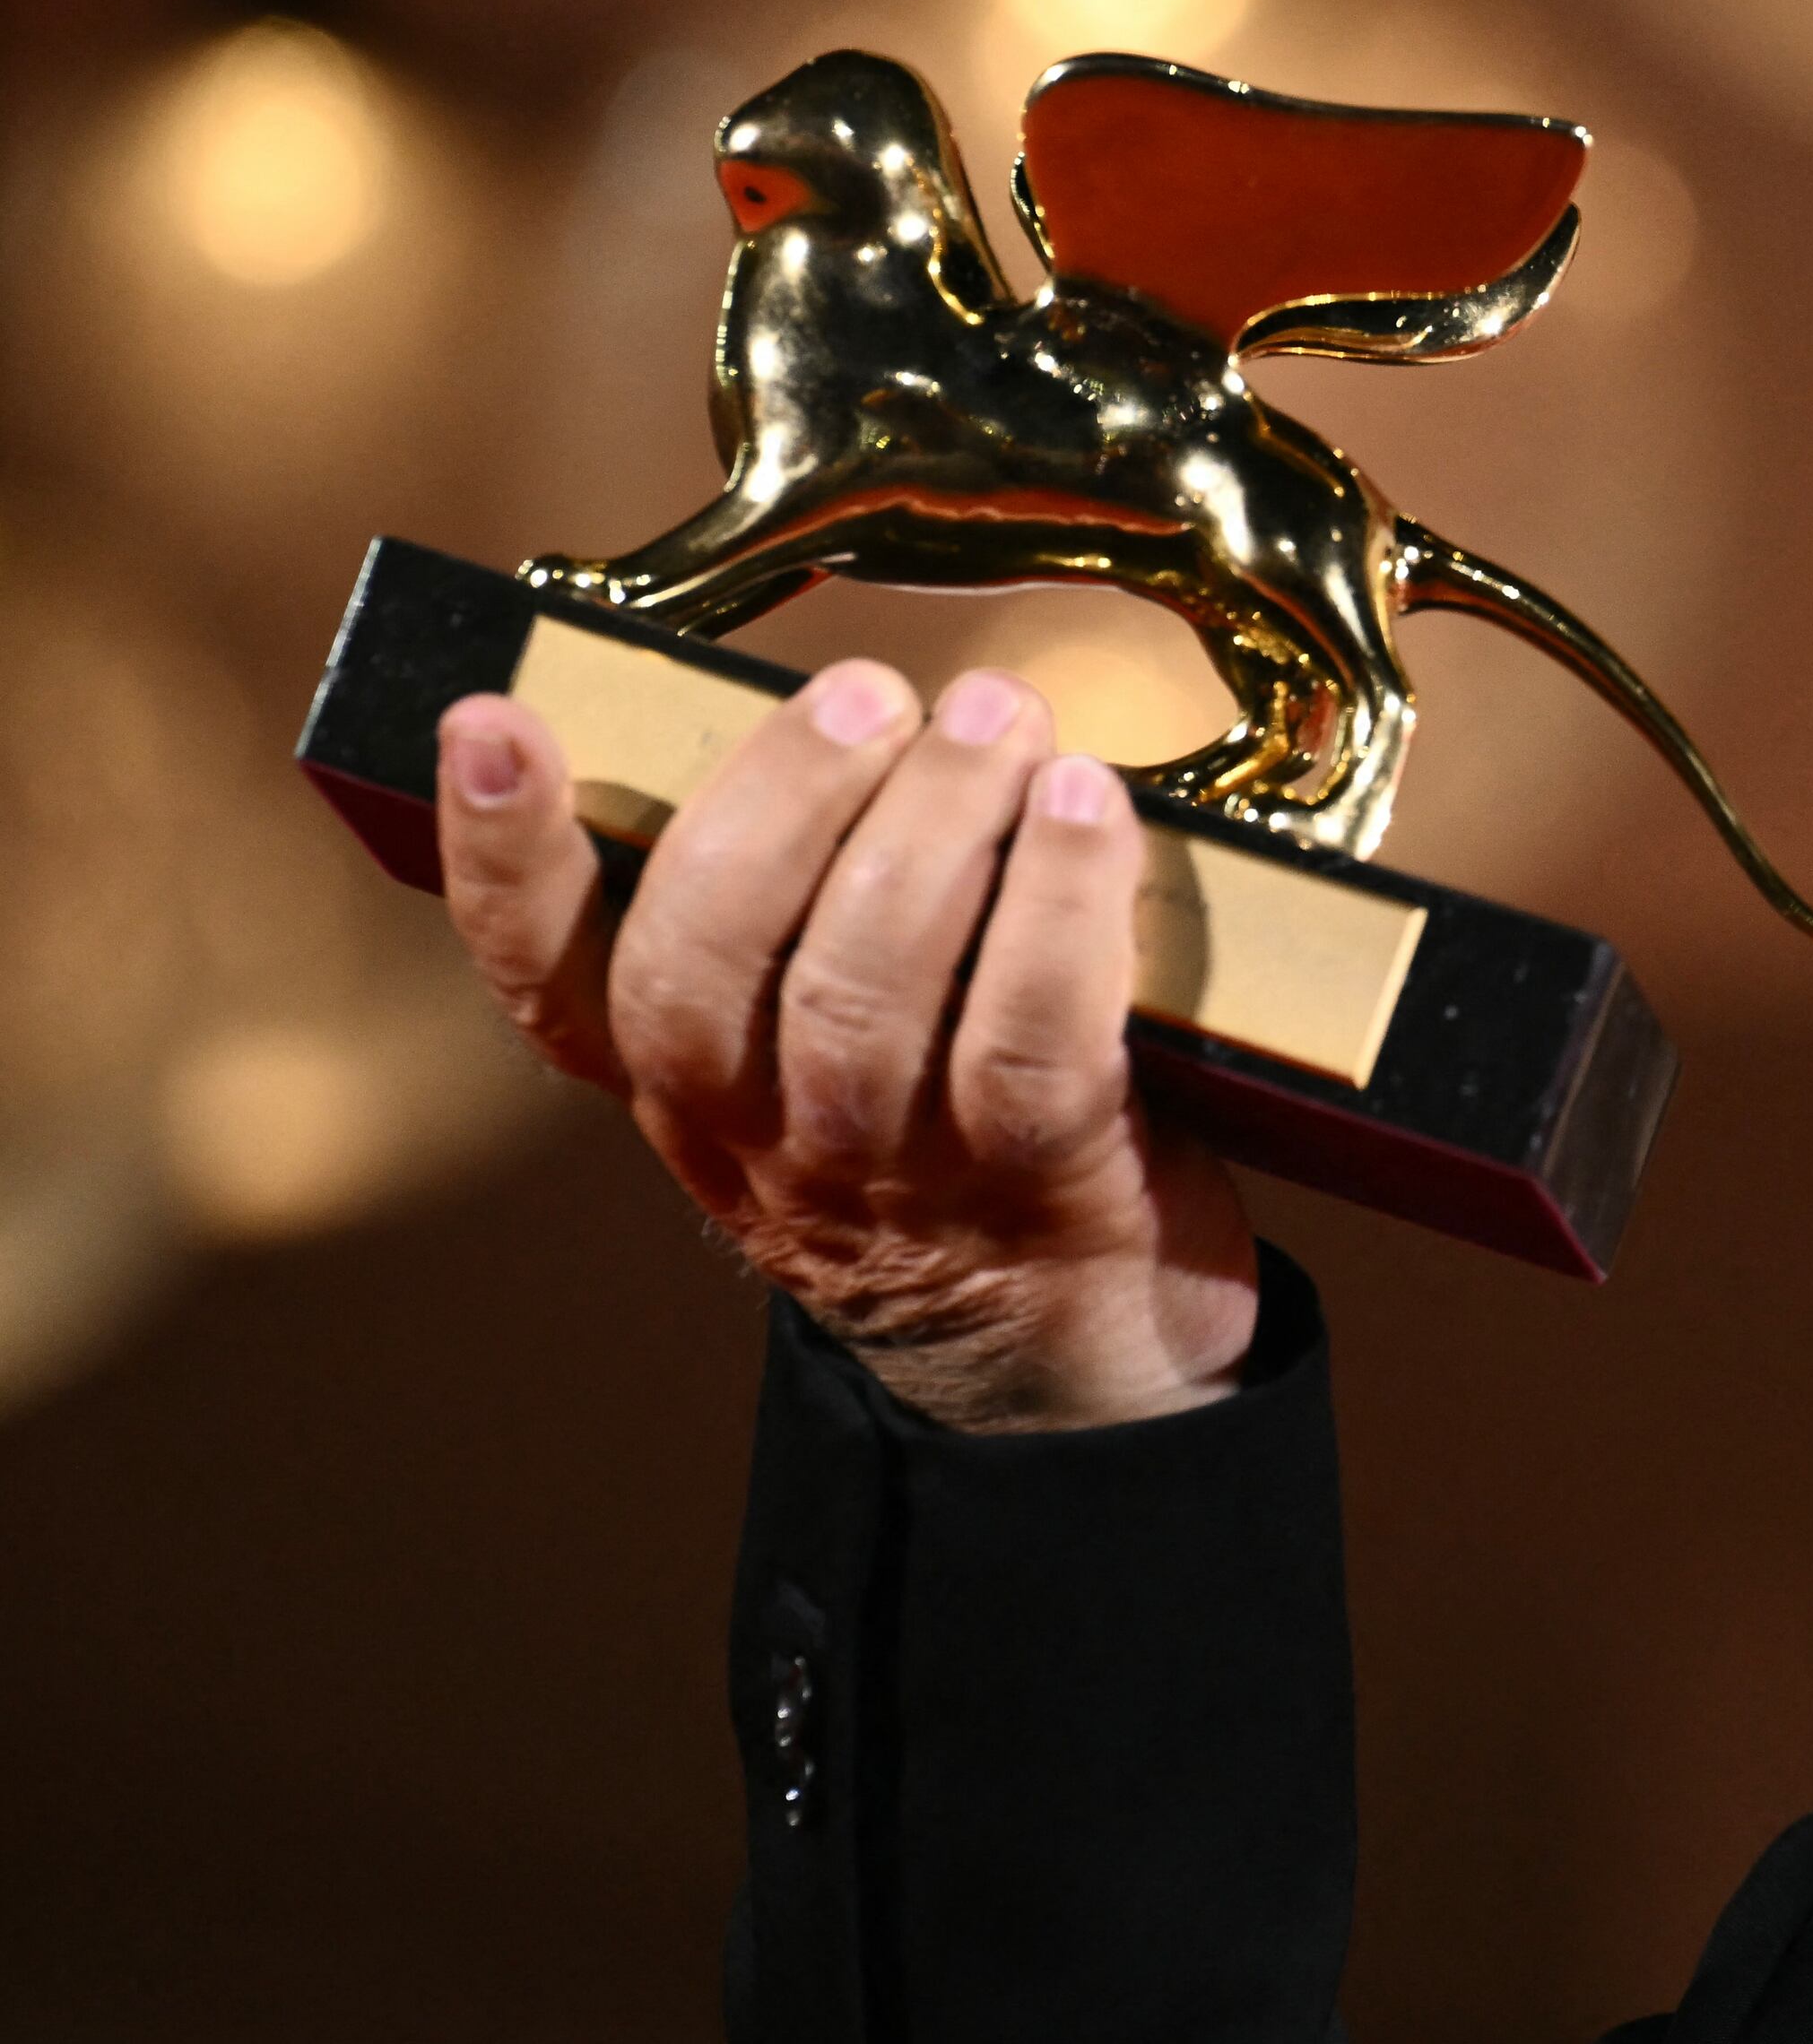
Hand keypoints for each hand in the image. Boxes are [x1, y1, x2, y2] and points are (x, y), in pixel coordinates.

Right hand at [434, 658, 1261, 1431]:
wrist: (1079, 1351)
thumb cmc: (961, 1142)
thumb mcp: (832, 1052)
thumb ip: (808, 919)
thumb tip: (840, 716)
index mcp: (678, 1085)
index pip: (544, 977)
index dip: (502, 855)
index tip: (494, 721)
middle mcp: (755, 1134)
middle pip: (705, 959)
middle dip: (781, 799)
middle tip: (867, 692)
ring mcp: (888, 1169)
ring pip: (862, 986)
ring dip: (933, 825)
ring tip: (997, 719)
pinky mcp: (1030, 1183)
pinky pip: (1026, 1035)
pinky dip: (1057, 906)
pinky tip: (1086, 812)